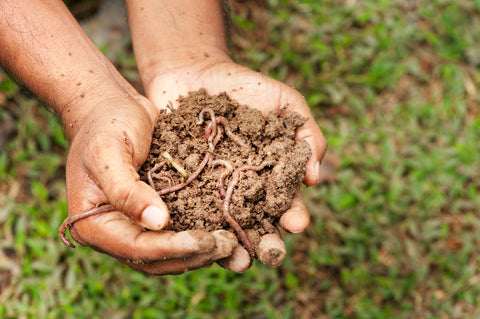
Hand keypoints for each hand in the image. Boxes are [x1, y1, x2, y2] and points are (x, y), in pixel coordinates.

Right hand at [64, 95, 237, 274]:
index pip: (136, 248)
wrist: (114, 107)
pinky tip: (226, 234)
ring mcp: (135, 226)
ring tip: (232, 244)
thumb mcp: (109, 151)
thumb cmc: (106, 124)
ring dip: (201, 253)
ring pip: (170, 254)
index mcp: (93, 223)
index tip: (204, 241)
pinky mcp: (155, 215)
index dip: (172, 248)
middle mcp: (114, 232)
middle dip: (192, 255)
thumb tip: (159, 223)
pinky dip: (201, 238)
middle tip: (227, 245)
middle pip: (155, 259)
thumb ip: (127, 189)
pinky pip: (178, 235)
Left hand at [143, 56, 326, 269]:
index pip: (287, 204)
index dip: (294, 216)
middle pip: (258, 225)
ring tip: (237, 260)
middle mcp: (242, 191)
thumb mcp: (287, 103)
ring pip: (223, 227)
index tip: (296, 222)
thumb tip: (313, 176)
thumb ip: (307, 135)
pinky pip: (186, 211)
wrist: (195, 72)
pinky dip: (192, 228)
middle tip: (271, 254)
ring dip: (232, 247)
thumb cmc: (247, 87)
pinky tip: (198, 239)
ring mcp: (210, 192)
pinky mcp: (180, 187)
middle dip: (267, 242)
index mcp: (271, 177)